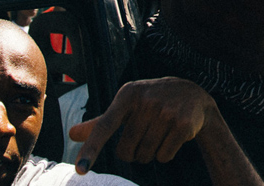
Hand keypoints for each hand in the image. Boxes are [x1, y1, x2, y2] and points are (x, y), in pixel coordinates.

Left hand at [69, 77, 216, 172]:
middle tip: (141, 139)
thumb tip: (72, 134)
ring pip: (145, 155)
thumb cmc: (151, 102)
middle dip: (131, 153)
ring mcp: (166, 111)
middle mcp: (146, 101)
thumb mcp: (126, 106)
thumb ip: (100, 123)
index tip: (81, 169)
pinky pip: (164, 156)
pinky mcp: (183, 124)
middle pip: (125, 149)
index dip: (91, 149)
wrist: (192, 94)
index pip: (104, 126)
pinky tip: (171, 137)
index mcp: (127, 95)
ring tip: (157, 135)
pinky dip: (164, 154)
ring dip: (148, 154)